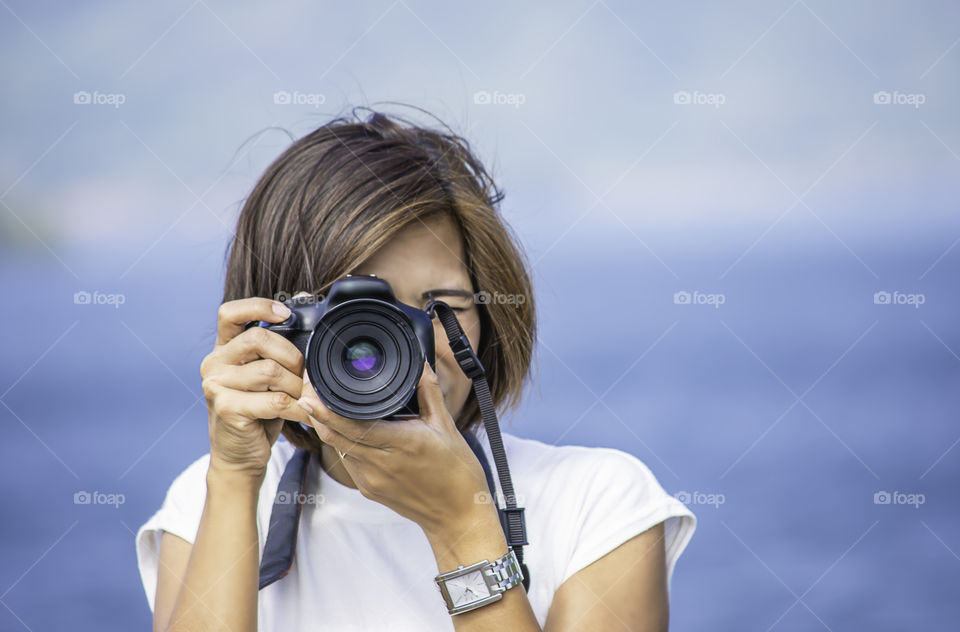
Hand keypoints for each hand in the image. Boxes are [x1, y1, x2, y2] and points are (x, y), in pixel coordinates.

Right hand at [200, 298, 309, 479]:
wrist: (240, 454)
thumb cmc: (259, 410)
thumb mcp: (267, 375)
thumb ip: (278, 346)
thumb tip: (302, 300)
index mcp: (223, 348)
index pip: (229, 313)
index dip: (258, 306)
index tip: (286, 313)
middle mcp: (214, 363)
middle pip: (258, 339)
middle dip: (292, 355)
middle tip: (305, 374)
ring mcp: (216, 386)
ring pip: (270, 371)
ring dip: (297, 386)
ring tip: (306, 398)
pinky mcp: (226, 408)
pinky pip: (274, 400)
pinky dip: (297, 407)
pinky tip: (306, 413)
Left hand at [297, 361, 495, 537]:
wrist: (456, 516)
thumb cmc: (457, 471)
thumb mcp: (446, 425)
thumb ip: (429, 391)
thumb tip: (419, 363)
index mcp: (401, 443)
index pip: (351, 424)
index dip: (326, 408)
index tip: (312, 389)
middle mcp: (380, 463)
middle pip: (334, 435)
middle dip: (316, 411)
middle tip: (308, 389)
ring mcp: (371, 479)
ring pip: (337, 447)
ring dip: (327, 426)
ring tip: (321, 403)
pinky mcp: (368, 489)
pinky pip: (348, 460)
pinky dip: (342, 442)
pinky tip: (344, 428)